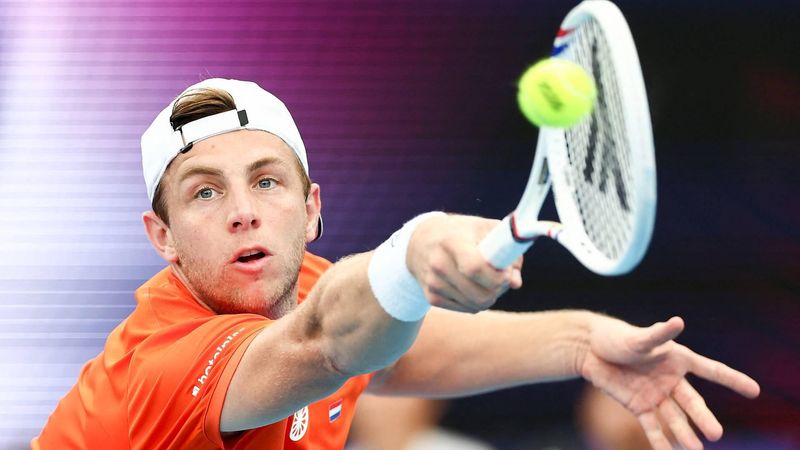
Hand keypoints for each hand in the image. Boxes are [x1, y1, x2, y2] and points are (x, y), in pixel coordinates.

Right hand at [407, 214, 522, 312]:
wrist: (420, 241)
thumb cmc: (461, 232)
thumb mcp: (484, 229)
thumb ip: (506, 252)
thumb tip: (515, 282)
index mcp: (452, 241)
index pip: (475, 268)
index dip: (497, 277)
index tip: (507, 273)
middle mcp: (439, 263)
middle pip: (480, 294)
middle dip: (499, 289)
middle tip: (503, 277)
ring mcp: (433, 282)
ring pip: (476, 305)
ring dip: (490, 296)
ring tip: (489, 279)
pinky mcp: (431, 297)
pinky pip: (467, 309)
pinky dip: (477, 301)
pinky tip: (474, 285)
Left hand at [579, 315, 759, 449]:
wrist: (590, 350)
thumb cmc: (617, 338)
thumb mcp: (638, 338)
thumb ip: (658, 335)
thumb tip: (677, 322)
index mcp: (677, 359)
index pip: (710, 370)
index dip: (732, 380)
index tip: (755, 391)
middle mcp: (671, 380)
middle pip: (692, 401)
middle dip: (704, 418)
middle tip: (716, 434)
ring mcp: (655, 394)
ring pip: (675, 418)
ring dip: (685, 433)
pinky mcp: (638, 406)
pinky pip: (652, 426)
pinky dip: (660, 441)